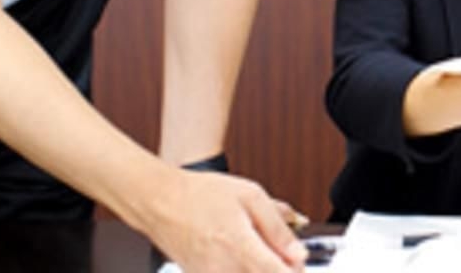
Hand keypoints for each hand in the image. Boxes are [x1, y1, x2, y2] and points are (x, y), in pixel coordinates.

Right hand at [148, 170, 307, 272]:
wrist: (161, 202)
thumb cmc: (202, 194)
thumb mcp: (251, 196)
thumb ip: (278, 226)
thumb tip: (299, 251)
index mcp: (240, 246)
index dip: (295, 270)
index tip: (299, 261)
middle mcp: (224, 269)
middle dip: (281, 270)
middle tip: (284, 254)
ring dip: (262, 270)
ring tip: (261, 251)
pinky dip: (243, 270)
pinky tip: (242, 256)